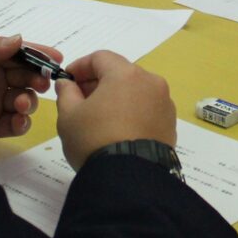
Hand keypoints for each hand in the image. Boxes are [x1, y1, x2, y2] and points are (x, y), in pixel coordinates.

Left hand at [0, 33, 54, 144]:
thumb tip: (19, 41)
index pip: (16, 54)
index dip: (37, 55)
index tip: (56, 58)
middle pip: (24, 78)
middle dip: (36, 78)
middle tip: (41, 82)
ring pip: (23, 102)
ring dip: (29, 101)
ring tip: (21, 104)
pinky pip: (12, 125)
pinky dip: (20, 123)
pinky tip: (17, 120)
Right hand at [53, 50, 178, 169]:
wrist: (128, 179)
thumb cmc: (94, 140)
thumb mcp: (69, 116)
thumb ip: (66, 93)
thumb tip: (68, 83)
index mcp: (126, 74)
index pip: (101, 58)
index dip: (81, 66)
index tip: (68, 80)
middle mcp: (151, 82)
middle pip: (121, 73)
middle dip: (99, 82)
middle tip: (80, 99)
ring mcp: (164, 103)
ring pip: (136, 91)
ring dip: (117, 97)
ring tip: (99, 117)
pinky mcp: (170, 124)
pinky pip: (147, 109)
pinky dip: (132, 112)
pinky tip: (118, 130)